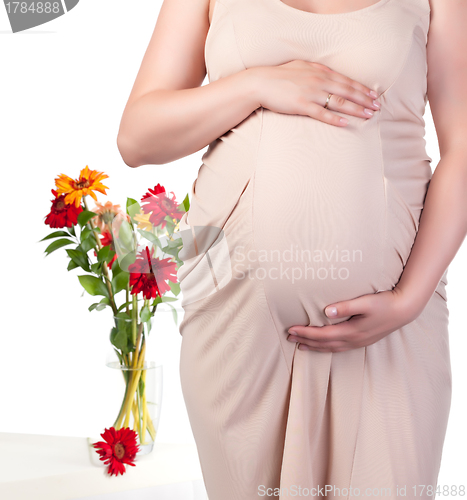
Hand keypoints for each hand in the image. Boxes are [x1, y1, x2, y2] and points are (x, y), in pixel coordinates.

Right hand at [246, 60, 380, 126]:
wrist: (261, 83)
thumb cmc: (279, 76)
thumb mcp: (300, 67)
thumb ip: (316, 71)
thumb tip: (327, 75)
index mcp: (320, 72)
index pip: (346, 81)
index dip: (361, 89)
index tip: (373, 95)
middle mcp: (319, 81)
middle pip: (347, 91)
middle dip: (364, 100)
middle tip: (377, 107)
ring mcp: (311, 93)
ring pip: (339, 102)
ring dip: (356, 109)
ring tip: (368, 116)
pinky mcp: (302, 105)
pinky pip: (322, 113)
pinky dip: (335, 119)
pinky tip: (346, 123)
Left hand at [286, 287, 423, 352]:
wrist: (404, 310)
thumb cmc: (385, 303)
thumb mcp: (366, 302)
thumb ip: (346, 306)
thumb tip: (326, 311)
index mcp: (352, 331)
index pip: (322, 334)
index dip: (306, 333)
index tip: (291, 329)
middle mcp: (353, 340)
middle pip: (324, 344)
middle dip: (305, 341)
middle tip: (289, 337)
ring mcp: (358, 342)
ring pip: (331, 348)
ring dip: (314, 347)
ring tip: (300, 345)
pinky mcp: (362, 341)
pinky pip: (339, 348)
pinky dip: (327, 348)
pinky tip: (322, 346)